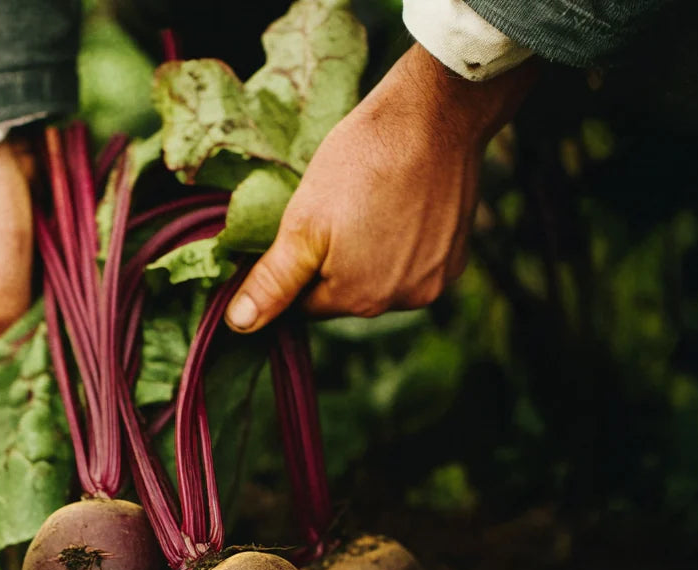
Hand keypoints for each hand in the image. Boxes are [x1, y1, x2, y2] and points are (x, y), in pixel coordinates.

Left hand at [225, 43, 537, 332]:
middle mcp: (403, 301)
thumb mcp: (303, 222)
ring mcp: (435, 281)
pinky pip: (414, 265)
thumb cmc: (361, 162)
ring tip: (366, 207)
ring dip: (368, 256)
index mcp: (358, 299)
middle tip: (334, 212)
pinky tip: (398, 208)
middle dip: (333, 264)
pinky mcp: (456, 257)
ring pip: (380, 281)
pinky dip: (402, 245)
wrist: (434, 115)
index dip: (296, 270)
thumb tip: (241, 326)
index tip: (300, 232)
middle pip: (347, 296)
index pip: (307, 306)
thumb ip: (274, 281)